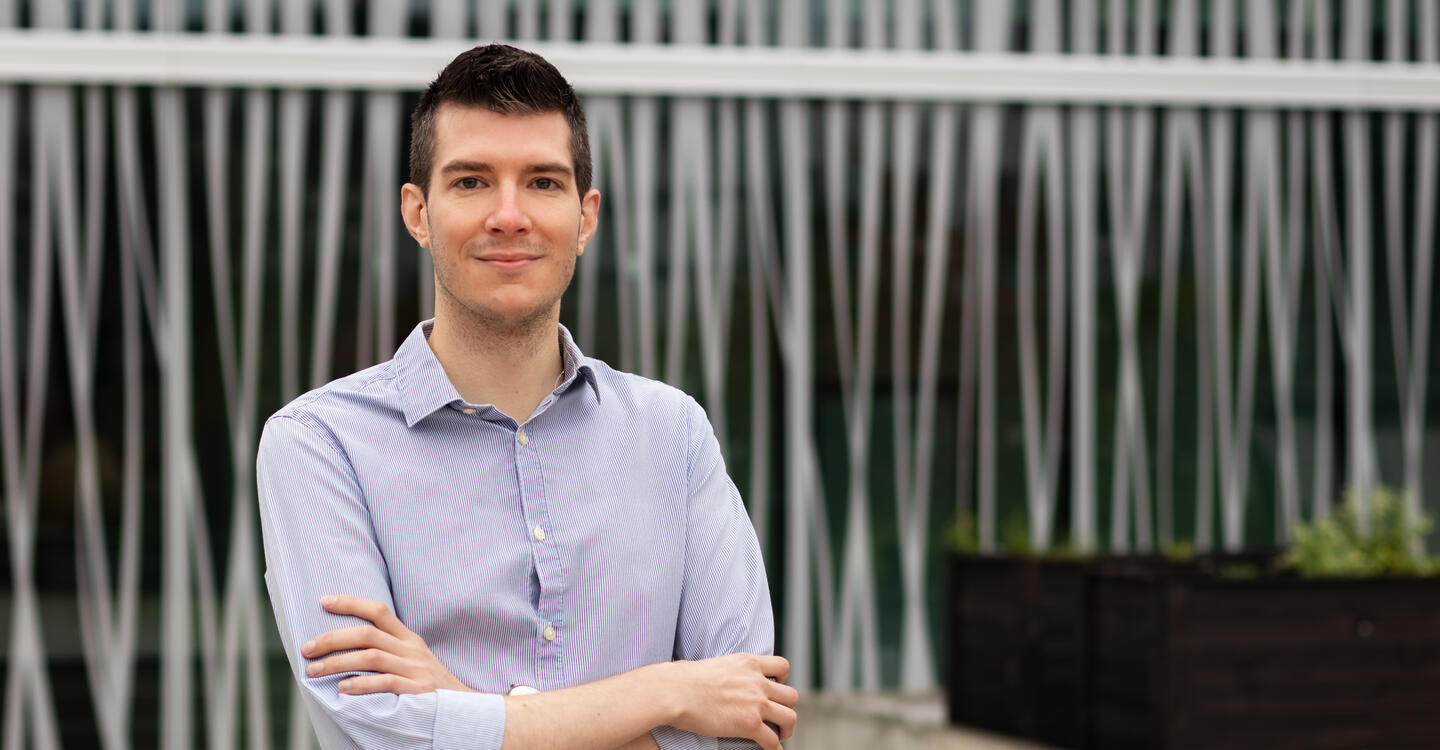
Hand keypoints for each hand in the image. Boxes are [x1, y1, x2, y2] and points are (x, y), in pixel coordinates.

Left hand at [301, 594, 474, 695]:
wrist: (464, 707)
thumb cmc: (431, 686)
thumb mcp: (415, 660)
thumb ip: (390, 650)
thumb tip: (350, 647)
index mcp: (410, 639)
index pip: (379, 611)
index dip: (351, 603)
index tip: (323, 601)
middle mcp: (412, 649)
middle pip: (368, 634)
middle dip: (332, 639)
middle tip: (307, 648)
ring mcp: (416, 669)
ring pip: (371, 657)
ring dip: (337, 662)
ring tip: (314, 671)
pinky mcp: (418, 690)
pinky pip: (385, 683)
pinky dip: (362, 684)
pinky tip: (342, 688)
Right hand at [656, 653, 797, 749]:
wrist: (674, 692)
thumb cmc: (683, 679)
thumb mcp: (714, 664)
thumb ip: (728, 671)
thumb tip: (721, 680)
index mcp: (748, 663)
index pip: (782, 666)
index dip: (782, 680)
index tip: (774, 690)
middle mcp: (757, 681)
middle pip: (791, 696)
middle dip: (787, 708)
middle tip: (778, 717)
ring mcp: (756, 703)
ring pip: (790, 718)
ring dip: (787, 729)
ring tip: (780, 735)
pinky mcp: (750, 724)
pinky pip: (773, 741)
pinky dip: (774, 748)